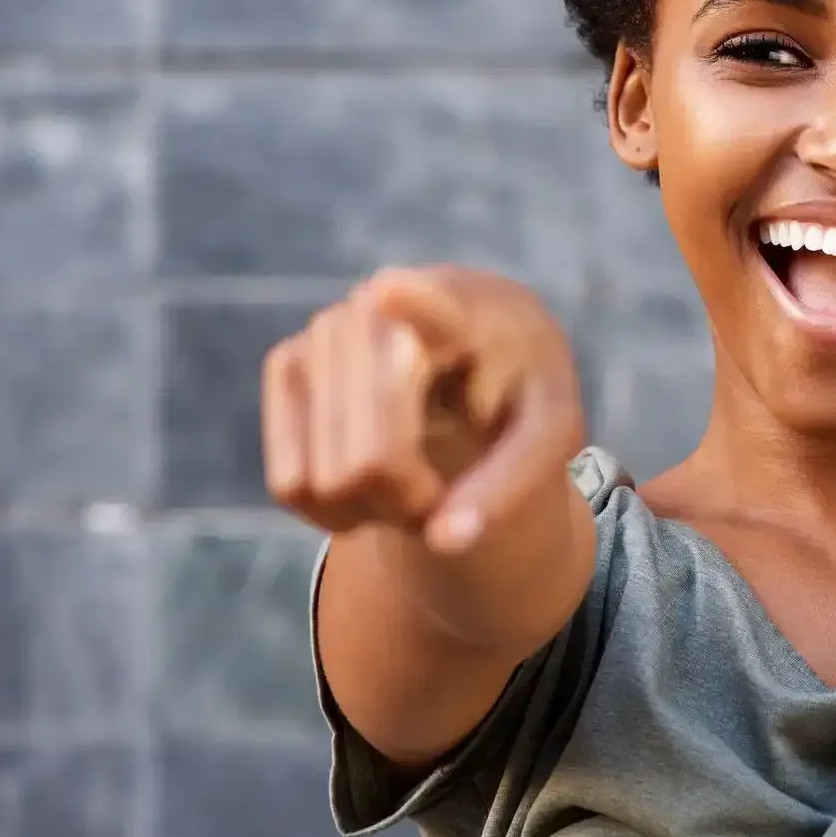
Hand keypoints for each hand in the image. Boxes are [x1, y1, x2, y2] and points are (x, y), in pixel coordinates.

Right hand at [260, 266, 584, 554]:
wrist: (478, 346)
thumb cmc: (520, 396)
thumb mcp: (549, 436)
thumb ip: (509, 486)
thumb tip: (444, 543)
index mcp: (470, 313)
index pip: (429, 303)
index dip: (411, 304)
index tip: (391, 293)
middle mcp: (383, 307)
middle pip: (374, 459)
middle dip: (410, 500)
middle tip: (440, 493)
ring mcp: (325, 331)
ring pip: (324, 481)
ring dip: (372, 508)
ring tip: (416, 479)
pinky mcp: (286, 363)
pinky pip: (291, 484)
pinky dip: (331, 508)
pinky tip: (370, 478)